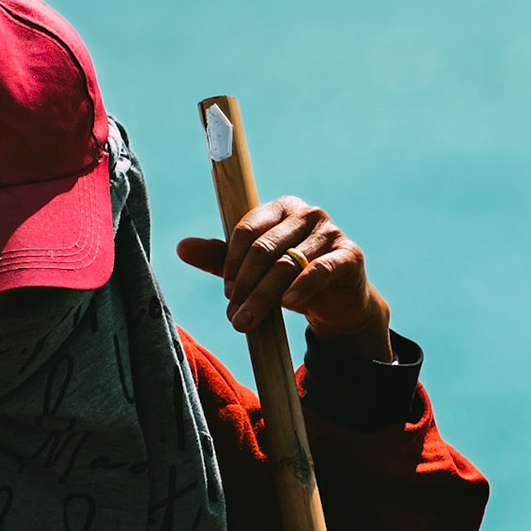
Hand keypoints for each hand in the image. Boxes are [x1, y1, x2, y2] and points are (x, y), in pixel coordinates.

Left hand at [175, 196, 392, 360]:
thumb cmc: (290, 279)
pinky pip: (319, 269)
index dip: (232, 263)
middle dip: (245, 286)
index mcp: (280, 208)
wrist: (337, 302)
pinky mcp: (349, 255)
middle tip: (234, 315)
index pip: (247, 229)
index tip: (227, 292)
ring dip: (264, 297)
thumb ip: (220, 258)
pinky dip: (301, 287)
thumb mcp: (252, 269)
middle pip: (264, 249)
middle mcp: (307, 213)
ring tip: (248, 322)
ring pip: (287, 264)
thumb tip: (181, 248)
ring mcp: (330, 231)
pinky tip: (288, 304)